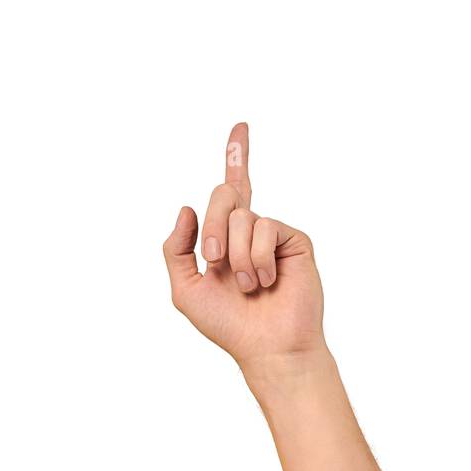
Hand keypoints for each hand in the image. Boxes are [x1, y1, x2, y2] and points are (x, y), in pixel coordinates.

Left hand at [162, 122, 327, 378]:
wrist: (266, 346)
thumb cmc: (227, 324)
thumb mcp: (184, 289)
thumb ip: (176, 249)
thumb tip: (186, 208)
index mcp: (225, 238)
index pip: (230, 190)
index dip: (237, 155)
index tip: (241, 124)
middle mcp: (250, 230)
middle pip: (224, 195)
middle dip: (213, 230)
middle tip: (215, 264)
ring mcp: (273, 233)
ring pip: (242, 216)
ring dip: (236, 256)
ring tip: (248, 285)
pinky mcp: (294, 238)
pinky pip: (265, 226)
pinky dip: (257, 258)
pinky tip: (266, 280)